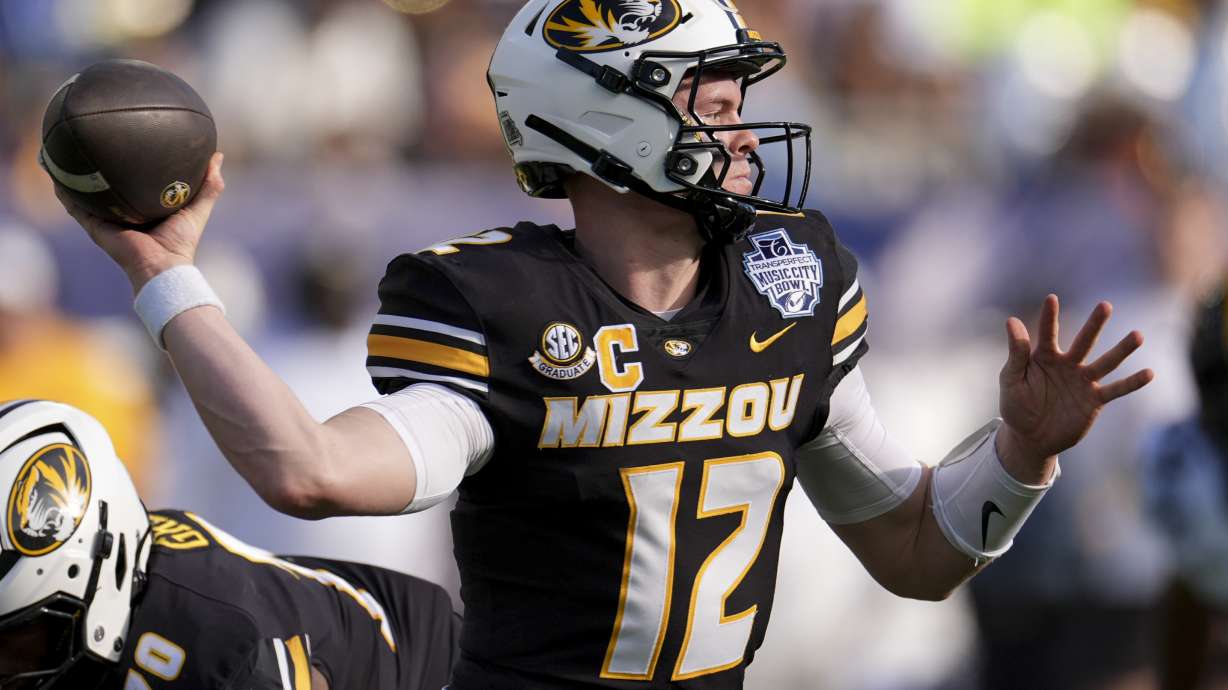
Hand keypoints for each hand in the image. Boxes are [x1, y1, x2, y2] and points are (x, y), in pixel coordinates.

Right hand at [54, 152, 224, 292]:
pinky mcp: (94, 226)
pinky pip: (75, 207)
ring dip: (72, 175)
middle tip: (90, 140)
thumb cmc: (181, 242)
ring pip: (85, 194)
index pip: (135, 183)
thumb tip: (217, 156)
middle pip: (107, 186)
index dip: (129, 166)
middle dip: (97, 167)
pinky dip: (64, 192)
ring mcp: (106, 220)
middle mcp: (123, 213)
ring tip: (61, 152)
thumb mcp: (198, 208)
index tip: (126, 143)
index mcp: (144, 208)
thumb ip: (209, 185)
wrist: (162, 267)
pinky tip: (54, 174)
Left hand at [997, 295, 1153, 481]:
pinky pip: (1116, 390)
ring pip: (1106, 362)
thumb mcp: (1011, 379)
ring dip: (1122, 350)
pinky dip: (1132, 383)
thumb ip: (1016, 352)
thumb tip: (1012, 320)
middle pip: (1084, 341)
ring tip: (1138, 335)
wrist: (1031, 438)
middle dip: (1094, 324)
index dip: (1050, 317)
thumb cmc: (1016, 406)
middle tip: (1105, 305)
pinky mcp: (1095, 400)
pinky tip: (1149, 373)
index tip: (1051, 298)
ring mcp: (1083, 381)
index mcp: (1044, 357)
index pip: (1048, 333)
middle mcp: (1068, 364)